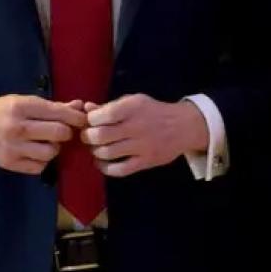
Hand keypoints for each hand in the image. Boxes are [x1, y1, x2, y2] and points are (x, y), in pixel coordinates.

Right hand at [0, 95, 86, 172]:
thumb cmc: (1, 111)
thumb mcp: (24, 102)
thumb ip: (53, 106)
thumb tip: (80, 106)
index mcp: (22, 107)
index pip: (60, 113)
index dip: (77, 118)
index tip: (82, 121)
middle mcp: (17, 128)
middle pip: (59, 133)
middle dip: (66, 133)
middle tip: (62, 132)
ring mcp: (12, 147)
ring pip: (51, 152)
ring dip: (54, 148)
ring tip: (47, 143)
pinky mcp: (9, 163)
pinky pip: (39, 167)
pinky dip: (42, 161)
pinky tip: (36, 153)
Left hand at [80, 94, 207, 177]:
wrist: (185, 126)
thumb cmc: (154, 112)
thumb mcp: (135, 102)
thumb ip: (109, 106)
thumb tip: (85, 109)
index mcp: (134, 107)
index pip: (101, 116)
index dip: (90, 121)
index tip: (91, 122)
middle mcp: (138, 126)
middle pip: (100, 136)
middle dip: (88, 137)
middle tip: (90, 137)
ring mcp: (143, 145)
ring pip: (106, 153)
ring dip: (96, 152)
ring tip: (98, 148)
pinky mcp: (147, 161)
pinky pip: (119, 169)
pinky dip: (105, 168)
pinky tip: (104, 162)